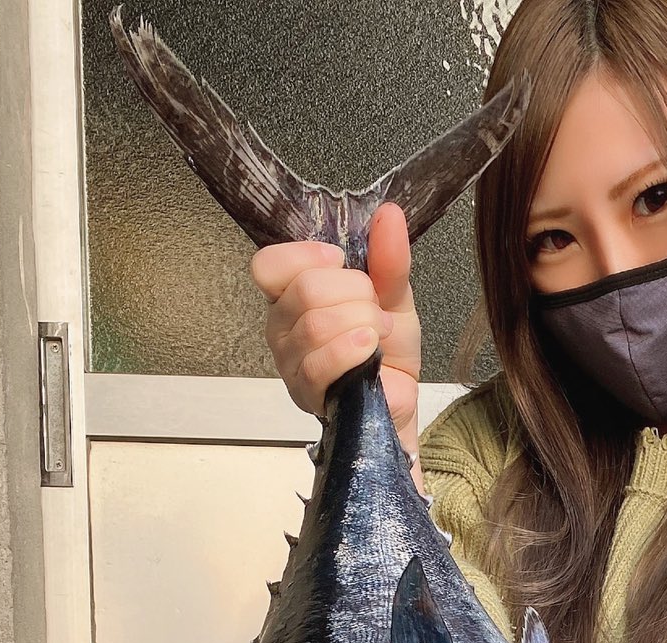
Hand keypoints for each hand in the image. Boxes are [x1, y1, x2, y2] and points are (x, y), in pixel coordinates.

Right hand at [250, 203, 422, 465]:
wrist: (398, 403)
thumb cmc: (387, 352)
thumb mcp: (393, 296)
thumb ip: (389, 258)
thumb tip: (389, 215)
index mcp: (292, 297)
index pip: (269, 265)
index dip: (307, 256)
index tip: (342, 262)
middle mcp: (282, 328)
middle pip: (305, 289)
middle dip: (355, 293)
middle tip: (375, 312)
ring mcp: (290, 364)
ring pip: (315, 324)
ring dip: (361, 323)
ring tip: (376, 336)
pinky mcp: (307, 395)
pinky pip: (318, 363)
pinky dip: (350, 350)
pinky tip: (368, 349)